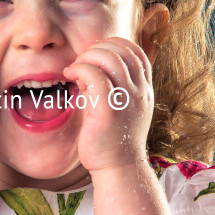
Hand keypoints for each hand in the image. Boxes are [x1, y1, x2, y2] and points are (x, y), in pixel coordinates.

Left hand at [62, 36, 153, 173]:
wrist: (118, 169)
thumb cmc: (112, 140)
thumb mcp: (119, 108)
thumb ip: (110, 86)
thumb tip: (88, 66)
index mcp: (144, 90)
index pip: (135, 51)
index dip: (113, 44)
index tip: (95, 54)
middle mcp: (140, 93)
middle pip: (122, 50)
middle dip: (96, 49)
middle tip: (80, 63)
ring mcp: (126, 101)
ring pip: (109, 58)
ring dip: (87, 57)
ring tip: (74, 70)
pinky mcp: (108, 111)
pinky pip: (95, 76)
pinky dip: (79, 69)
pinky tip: (70, 76)